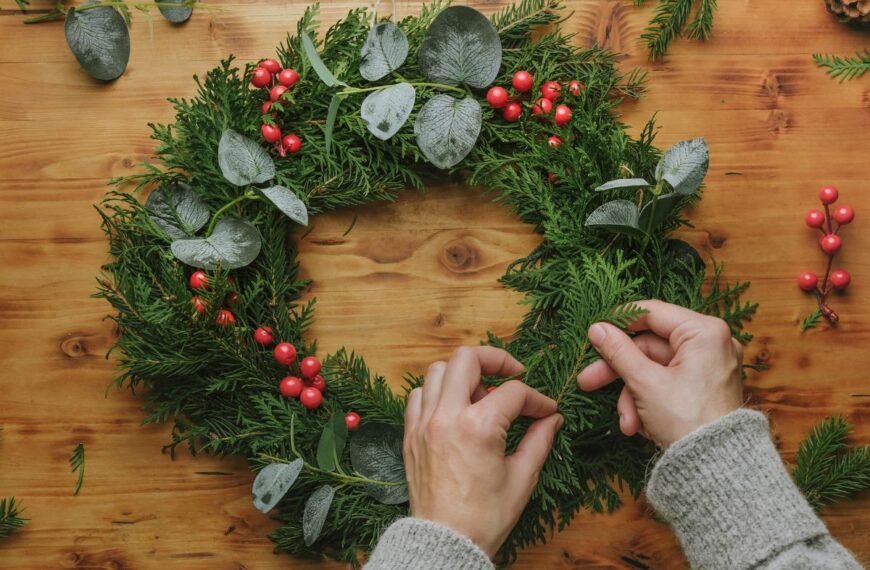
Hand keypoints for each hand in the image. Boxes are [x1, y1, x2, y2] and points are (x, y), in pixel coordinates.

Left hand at [403, 346, 562, 557]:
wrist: (445, 543)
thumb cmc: (484, 518)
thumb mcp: (521, 478)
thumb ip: (538, 441)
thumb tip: (552, 419)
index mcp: (477, 427)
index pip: (513, 392)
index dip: (537, 399)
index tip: (546, 412)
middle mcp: (446, 417)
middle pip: (467, 358)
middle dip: (495, 360)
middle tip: (512, 374)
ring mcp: (423, 424)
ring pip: (438, 371)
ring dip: (463, 374)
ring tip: (482, 394)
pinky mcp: (410, 435)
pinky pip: (419, 395)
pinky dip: (438, 392)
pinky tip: (455, 407)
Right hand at [577, 300, 743, 446]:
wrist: (717, 470)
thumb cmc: (688, 421)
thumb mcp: (644, 382)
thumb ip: (618, 351)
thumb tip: (597, 329)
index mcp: (704, 332)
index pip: (652, 313)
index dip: (619, 322)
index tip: (593, 332)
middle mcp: (711, 344)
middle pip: (649, 347)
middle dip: (620, 373)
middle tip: (588, 381)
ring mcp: (709, 367)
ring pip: (654, 371)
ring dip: (633, 396)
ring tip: (627, 423)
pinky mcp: (705, 388)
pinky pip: (667, 385)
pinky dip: (649, 402)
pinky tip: (641, 426)